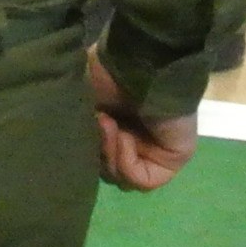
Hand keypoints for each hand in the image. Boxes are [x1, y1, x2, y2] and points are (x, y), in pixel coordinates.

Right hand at [87, 49, 197, 191]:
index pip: (96, 154)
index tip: (78, 126)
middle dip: (97, 151)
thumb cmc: (108, 74)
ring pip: (123, 178)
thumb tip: (75, 148)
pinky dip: (127, 163)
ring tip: (109, 124)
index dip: (85, 148)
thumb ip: (80, 129)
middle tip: (95, 123)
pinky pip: (142, 180)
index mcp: (115, 123)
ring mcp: (154, 152)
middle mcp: (135, 138)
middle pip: (108, 169)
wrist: (139, 66)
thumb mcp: (81, 100)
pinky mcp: (170, 162)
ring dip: (109, 154)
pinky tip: (124, 136)